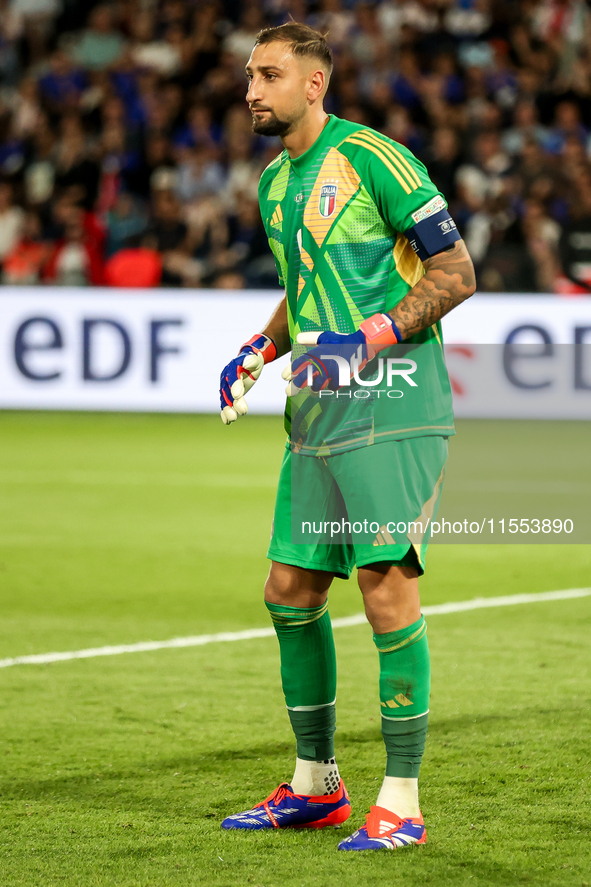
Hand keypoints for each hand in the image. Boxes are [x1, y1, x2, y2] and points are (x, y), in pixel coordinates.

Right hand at [220, 334, 275, 423]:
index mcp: (232, 368)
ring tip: (233, 419)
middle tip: (242, 411)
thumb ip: (251, 360)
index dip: (235, 386)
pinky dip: (225, 413)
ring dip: (228, 410)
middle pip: (228, 391)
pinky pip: (225, 404)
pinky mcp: (228, 395)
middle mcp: (225, 378)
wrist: (249, 363)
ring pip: (225, 400)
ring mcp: (225, 387)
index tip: (238, 395)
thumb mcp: (255, 359)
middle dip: (233, 402)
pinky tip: (227, 421)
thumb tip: (246, 364)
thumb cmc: (254, 361)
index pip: (232, 378)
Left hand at [282, 313, 400, 393]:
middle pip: (304, 379)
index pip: (299, 364)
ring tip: (309, 389)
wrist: (361, 345)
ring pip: (316, 386)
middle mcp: (322, 364)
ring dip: (311, 388)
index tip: (284, 377)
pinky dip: (327, 387)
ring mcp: (332, 373)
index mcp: (317, 353)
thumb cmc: (342, 340)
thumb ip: (310, 338)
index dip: (290, 371)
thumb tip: (298, 338)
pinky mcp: (341, 379)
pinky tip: (323, 387)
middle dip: (295, 386)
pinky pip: (331, 387)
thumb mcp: (325, 336)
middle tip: (288, 392)